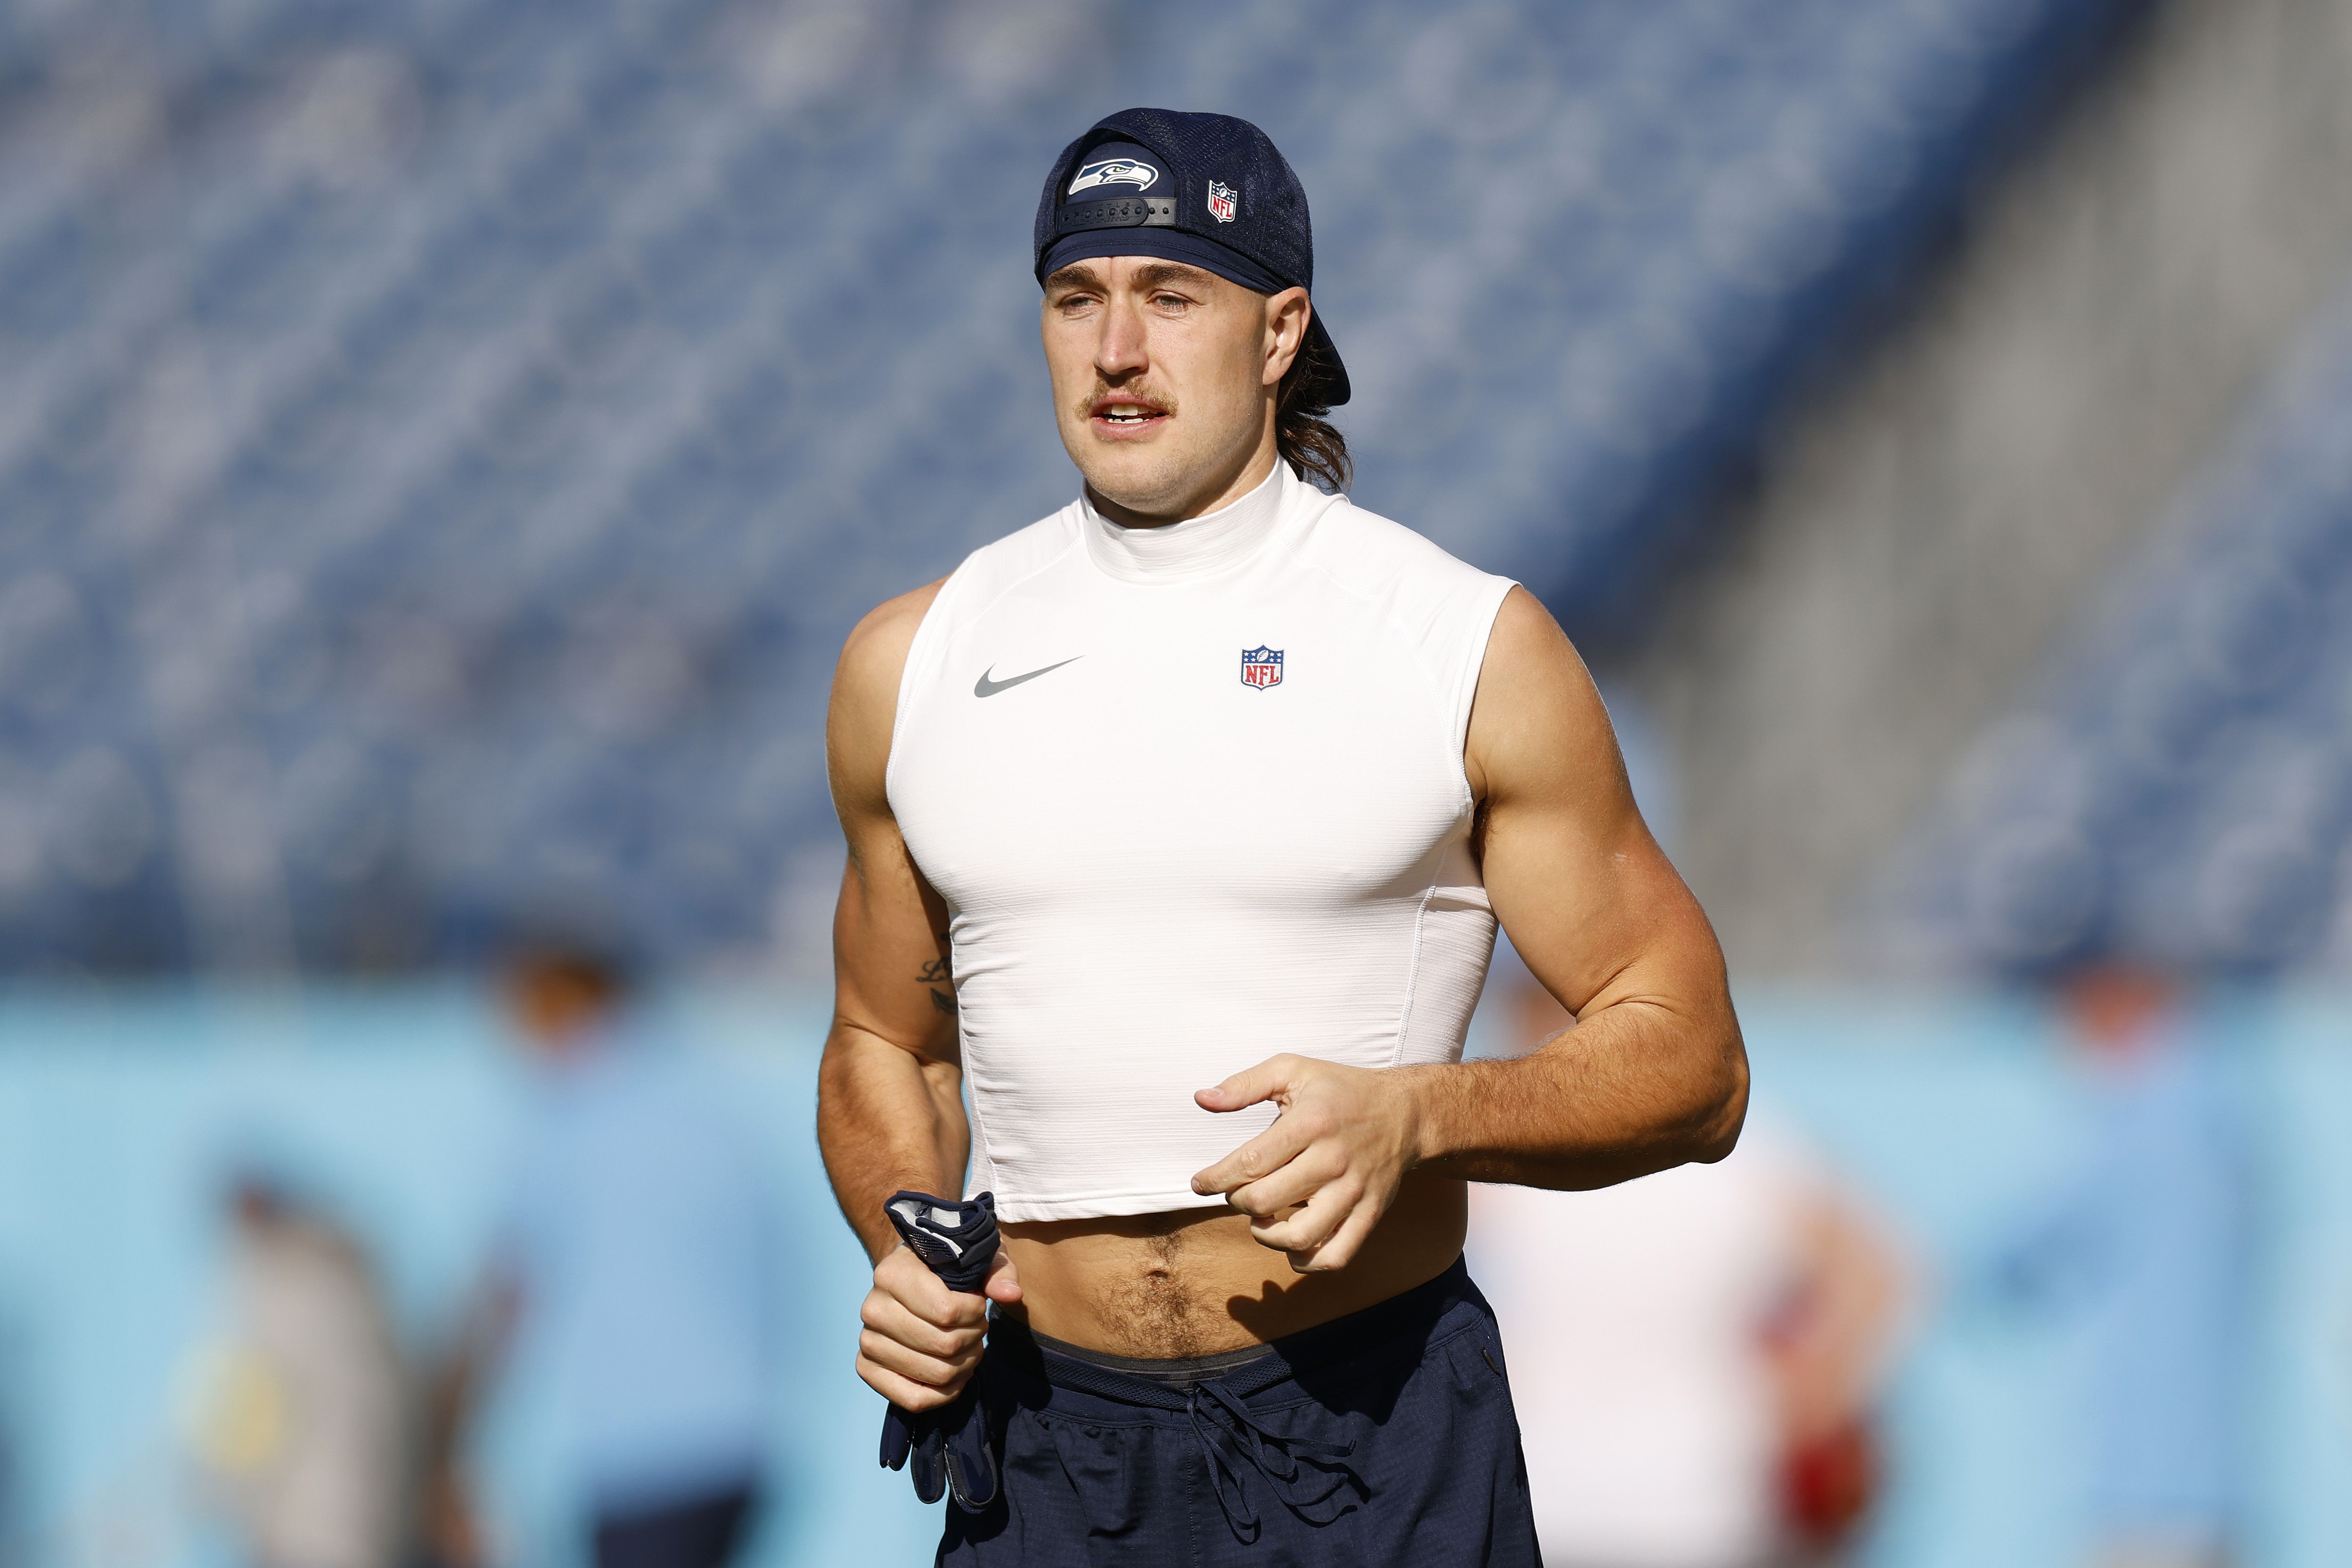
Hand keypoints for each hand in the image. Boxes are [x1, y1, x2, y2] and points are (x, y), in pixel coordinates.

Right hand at [856, 1242, 1020, 1410]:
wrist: (909, 1278)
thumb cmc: (945, 1267)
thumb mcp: (974, 1258)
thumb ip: (997, 1272)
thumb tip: (1011, 1295)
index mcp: (892, 1274)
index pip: (947, 1312)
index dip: (975, 1313)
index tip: (979, 1303)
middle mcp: (872, 1309)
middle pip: (944, 1346)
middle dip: (974, 1338)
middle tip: (978, 1327)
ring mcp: (868, 1341)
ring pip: (935, 1375)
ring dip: (965, 1365)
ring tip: (970, 1346)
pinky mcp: (867, 1368)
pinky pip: (913, 1400)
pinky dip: (945, 1394)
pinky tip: (957, 1374)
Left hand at [1191, 1054, 1423, 1272]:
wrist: (1405, 1112)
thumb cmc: (1340, 1090)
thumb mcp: (1292, 1070)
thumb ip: (1244, 1084)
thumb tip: (1201, 1099)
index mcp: (1311, 1122)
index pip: (1249, 1163)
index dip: (1215, 1178)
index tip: (1201, 1182)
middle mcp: (1333, 1159)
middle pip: (1265, 1201)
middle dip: (1237, 1201)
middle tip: (1237, 1192)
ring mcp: (1354, 1191)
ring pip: (1299, 1236)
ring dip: (1266, 1235)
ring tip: (1261, 1219)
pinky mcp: (1370, 1214)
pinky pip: (1335, 1256)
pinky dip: (1306, 1261)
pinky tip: (1291, 1243)